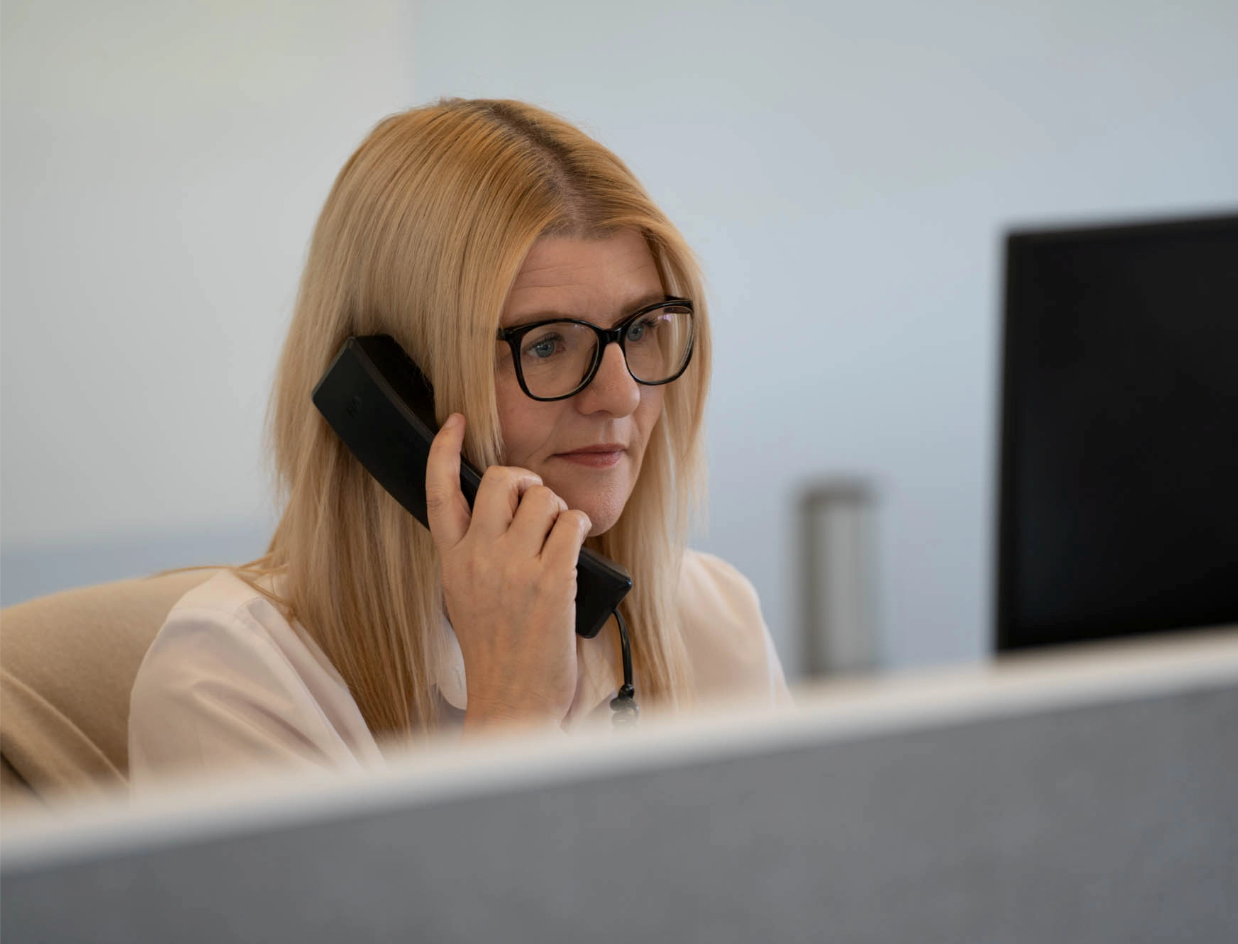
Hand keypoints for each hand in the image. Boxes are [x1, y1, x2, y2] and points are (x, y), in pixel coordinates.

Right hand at [425, 413, 590, 729]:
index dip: (444, 449)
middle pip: (502, 479)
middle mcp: (478, 558)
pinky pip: (573, 524)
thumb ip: (475, 554)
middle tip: (536, 503)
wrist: (512, 700)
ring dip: (559, 512)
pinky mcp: (551, 580)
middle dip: (527, 482)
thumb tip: (505, 513)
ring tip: (557, 544)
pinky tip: (574, 552)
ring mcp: (513, 567)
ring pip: (544, 498)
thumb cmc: (497, 652)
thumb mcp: (465, 597)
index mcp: (452, 561)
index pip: (438, 491)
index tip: (454, 421)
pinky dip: (579, 530)